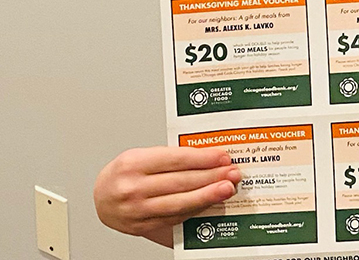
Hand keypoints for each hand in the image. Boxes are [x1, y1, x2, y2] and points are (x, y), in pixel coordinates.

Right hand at [94, 146, 241, 246]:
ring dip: (208, 196)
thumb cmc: (124, 174)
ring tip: (227, 189)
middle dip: (211, 177)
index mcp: (133, 164)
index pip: (175, 159)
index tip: (222, 156)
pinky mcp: (143, 227)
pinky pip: (175, 218)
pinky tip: (209, 202)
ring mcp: (137, 211)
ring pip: (180, 203)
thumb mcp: (141, 156)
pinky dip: (195, 209)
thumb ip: (171, 157)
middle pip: (181, 182)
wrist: (101, 198)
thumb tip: (207, 157)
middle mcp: (133, 188)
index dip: (203, 158)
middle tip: (232, 173)